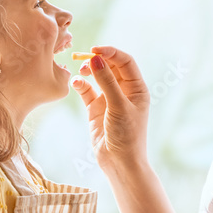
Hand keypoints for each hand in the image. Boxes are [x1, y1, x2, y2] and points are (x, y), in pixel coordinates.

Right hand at [72, 46, 149, 172]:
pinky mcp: (96, 108)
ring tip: (80, 70)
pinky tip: (76, 83)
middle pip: (110, 66)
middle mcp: (124, 91)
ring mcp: (109, 99)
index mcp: (137, 88)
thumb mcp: (118, 106)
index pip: (125, 62)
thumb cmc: (127, 135)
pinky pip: (87, 90)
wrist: (119, 162)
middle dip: (98, 59)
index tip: (95, 50)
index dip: (111, 53)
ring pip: (98, 76)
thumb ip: (107, 82)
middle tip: (82, 57)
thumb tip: (95, 59)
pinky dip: (81, 84)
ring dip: (89, 70)